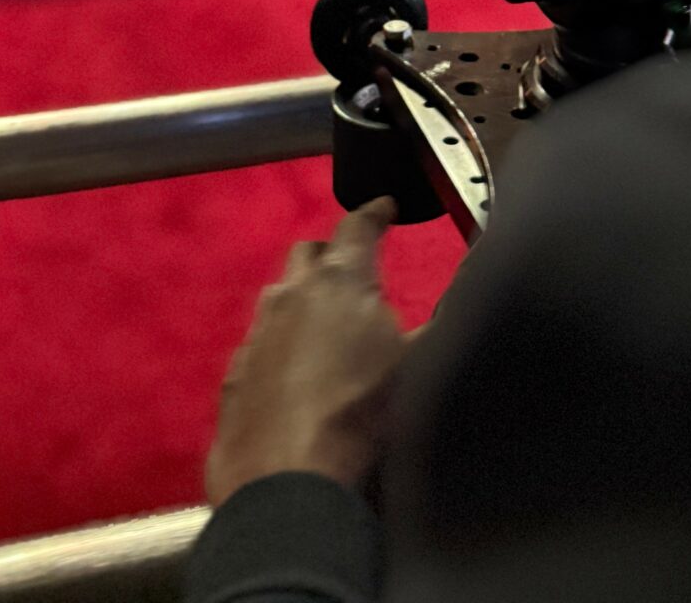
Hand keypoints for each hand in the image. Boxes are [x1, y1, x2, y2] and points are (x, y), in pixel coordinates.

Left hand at [205, 198, 406, 506]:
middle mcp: (292, 294)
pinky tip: (292, 371)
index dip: (375, 213)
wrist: (286, 481)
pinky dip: (279, 345)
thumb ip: (433, 326)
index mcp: (340, 280)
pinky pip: (259, 343)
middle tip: (351, 268)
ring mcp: (256, 333)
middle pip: (308, 252)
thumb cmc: (359, 416)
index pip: (357, 226)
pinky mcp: (234, 374)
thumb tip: (456, 301)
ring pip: (279, 295)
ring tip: (323, 321)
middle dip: (331, 252)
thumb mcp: (416, 365)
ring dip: (301, 298)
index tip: (386, 208)